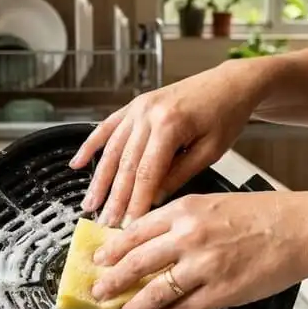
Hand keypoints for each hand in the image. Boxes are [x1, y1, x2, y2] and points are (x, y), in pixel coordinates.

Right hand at [70, 61, 267, 226]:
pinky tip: (77, 163)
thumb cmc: (226, 115)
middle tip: (105, 223)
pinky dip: (91, 145)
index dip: (135, 202)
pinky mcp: (135, 105)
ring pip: (112, 149)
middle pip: (125, 164)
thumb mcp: (211, 150)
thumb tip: (155, 197)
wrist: (230, 83)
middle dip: (114, 197)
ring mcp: (138, 107)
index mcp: (170, 124)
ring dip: (99, 179)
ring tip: (90, 204)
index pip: (147, 173)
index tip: (128, 225)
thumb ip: (180, 174)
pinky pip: (107, 127)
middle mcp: (148, 113)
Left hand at [89, 191, 307, 308]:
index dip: (112, 249)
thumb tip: (154, 242)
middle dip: (112, 282)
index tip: (99, 260)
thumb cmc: (265, 215)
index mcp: (186, 209)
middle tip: (98, 293)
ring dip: (134, 308)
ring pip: (154, 292)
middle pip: (136, 263)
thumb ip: (183, 220)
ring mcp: (203, 266)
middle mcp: (189, 236)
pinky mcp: (221, 291)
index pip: (136, 231)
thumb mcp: (215, 203)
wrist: (301, 229)